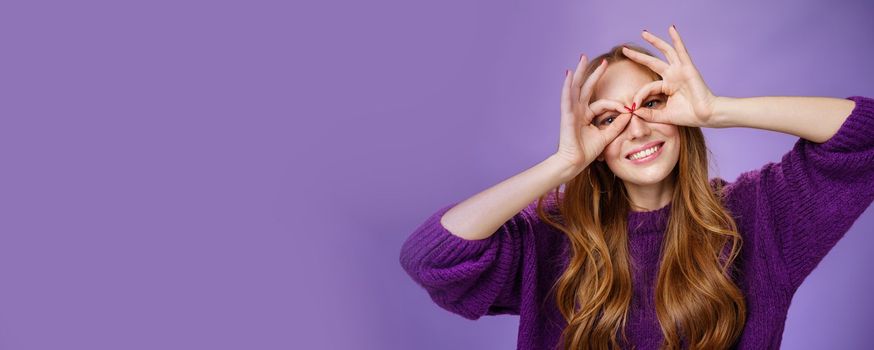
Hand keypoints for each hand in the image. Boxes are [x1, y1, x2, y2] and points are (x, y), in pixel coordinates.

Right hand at [553, 55, 631, 171]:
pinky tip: (569, 74)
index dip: (615, 104)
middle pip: (586, 88)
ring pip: (576, 87)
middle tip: (603, 61)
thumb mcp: (606, 136)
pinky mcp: (567, 115)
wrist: (574, 163)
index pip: (602, 104)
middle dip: (594, 74)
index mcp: (586, 115)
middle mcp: (578, 110)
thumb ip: (616, 126)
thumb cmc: (586, 152)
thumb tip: (629, 115)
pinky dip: (567, 85)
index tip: (627, 108)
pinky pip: (567, 97)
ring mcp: (571, 111)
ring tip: (583, 58)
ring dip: (580, 72)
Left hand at [622, 25, 718, 127]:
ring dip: (654, 41)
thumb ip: (649, 114)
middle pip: (652, 62)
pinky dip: (676, 39)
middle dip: (638, 56)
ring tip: (643, 33)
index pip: (648, 86)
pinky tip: (671, 28)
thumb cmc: (687, 116)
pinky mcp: (688, 67)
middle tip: (624, 49)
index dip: (639, 96)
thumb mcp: (663, 116)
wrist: (705, 116)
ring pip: (665, 51)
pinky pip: (681, 50)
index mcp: (667, 86)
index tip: (632, 106)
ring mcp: (680, 70)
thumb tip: (633, 111)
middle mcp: (672, 75)